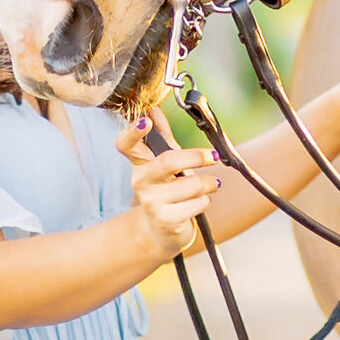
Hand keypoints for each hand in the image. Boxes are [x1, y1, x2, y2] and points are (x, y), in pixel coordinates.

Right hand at [124, 119, 220, 260]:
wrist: (161, 231)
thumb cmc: (167, 189)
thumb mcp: (165, 161)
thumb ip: (162, 135)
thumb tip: (154, 108)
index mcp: (139, 163)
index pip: (126, 145)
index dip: (132, 132)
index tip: (146, 121)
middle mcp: (141, 182)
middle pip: (168, 161)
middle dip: (196, 156)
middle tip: (214, 156)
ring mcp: (152, 202)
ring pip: (191, 184)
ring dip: (208, 183)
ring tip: (211, 184)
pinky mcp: (166, 220)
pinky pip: (198, 203)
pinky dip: (206, 200)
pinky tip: (201, 202)